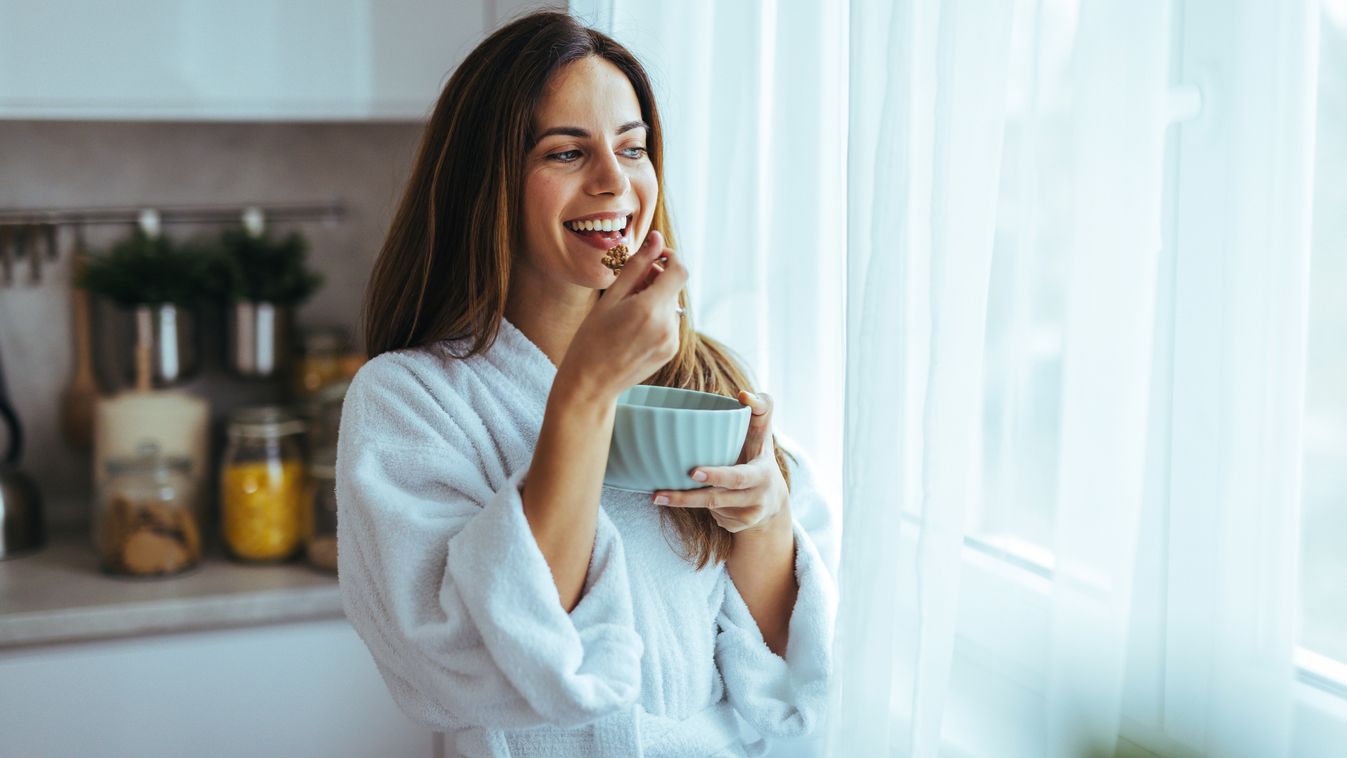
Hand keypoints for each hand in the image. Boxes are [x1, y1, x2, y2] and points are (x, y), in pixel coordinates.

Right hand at [557, 230, 686, 401]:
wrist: (590, 383)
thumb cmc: (591, 338)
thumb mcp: (610, 298)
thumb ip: (637, 266)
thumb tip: (655, 238)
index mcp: (650, 309)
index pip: (680, 271)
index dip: (670, 258)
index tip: (654, 257)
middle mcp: (667, 326)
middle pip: (673, 288)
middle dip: (656, 280)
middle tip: (629, 285)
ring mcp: (671, 341)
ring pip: (671, 305)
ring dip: (656, 299)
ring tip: (627, 310)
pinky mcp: (670, 351)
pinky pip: (670, 323)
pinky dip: (656, 317)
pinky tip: (633, 327)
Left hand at [652, 391, 790, 534]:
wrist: (774, 500)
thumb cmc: (758, 454)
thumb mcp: (763, 432)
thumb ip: (761, 407)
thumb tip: (743, 394)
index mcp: (761, 474)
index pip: (737, 477)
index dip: (716, 475)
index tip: (692, 471)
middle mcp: (757, 498)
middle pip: (715, 500)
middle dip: (686, 498)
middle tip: (658, 494)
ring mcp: (747, 517)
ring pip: (709, 508)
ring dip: (687, 500)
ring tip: (665, 493)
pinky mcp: (737, 527)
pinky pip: (713, 517)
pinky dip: (701, 507)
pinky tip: (703, 496)